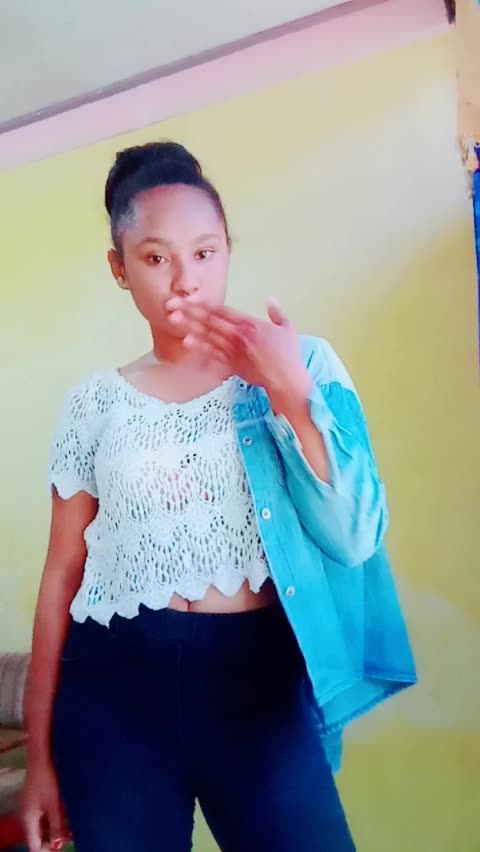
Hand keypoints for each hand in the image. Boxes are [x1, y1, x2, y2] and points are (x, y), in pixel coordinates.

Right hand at [22, 760, 69, 850]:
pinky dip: (54, 818)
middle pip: (39, 836)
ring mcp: (32, 807)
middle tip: (71, 837)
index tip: (62, 847)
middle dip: (54, 839)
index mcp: (28, 820)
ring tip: (72, 827)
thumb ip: (56, 826)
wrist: (42, 757)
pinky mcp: (37, 799)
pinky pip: (44, 815)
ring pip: (43, 826)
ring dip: (56, 828)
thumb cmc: (48, 780)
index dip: (47, 850)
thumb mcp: (54, 805)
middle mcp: (27, 816)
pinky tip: (67, 815)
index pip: (34, 845)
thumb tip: (58, 845)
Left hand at [167, 297, 311, 402]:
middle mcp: (238, 335)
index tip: (188, 298)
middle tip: (170, 304)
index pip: (222, 310)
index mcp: (250, 324)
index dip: (203, 304)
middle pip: (209, 320)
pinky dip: (200, 347)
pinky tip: (186, 341)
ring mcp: (233, 350)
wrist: (286, 379)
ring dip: (189, 326)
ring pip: (207, 335)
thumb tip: (270, 299)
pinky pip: (213, 354)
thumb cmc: (289, 355)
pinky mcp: (232, 365)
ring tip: (172, 319)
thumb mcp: (288, 328)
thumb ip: (277, 312)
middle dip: (189, 310)